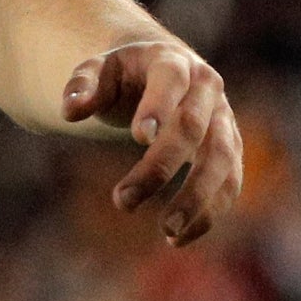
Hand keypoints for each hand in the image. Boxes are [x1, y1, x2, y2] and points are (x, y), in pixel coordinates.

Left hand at [63, 40, 242, 245]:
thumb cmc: (124, 74)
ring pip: (222, 160)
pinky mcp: (230, 149)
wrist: (165, 72)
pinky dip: (210, 212)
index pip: (170, 81)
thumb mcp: (99, 69)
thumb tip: (69, 111)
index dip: (158, 107)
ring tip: (166, 232)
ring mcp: (224, 120)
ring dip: (198, 198)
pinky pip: (230, 183)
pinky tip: (178, 239)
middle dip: (161, 166)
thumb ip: (82, 85)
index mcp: (172, 62)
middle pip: (193, 128)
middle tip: (122, 201)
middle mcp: (206, 89)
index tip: (138, 138)